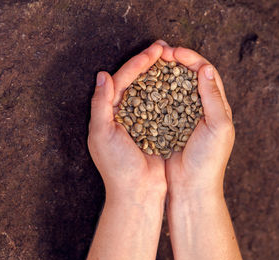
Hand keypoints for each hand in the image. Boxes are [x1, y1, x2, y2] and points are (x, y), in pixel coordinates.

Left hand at [87, 42, 166, 203]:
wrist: (137, 192)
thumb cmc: (117, 166)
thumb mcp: (102, 134)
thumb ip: (100, 104)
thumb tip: (102, 74)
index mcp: (108, 112)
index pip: (122, 79)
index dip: (138, 63)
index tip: (154, 51)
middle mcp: (123, 113)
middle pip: (136, 81)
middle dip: (150, 63)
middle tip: (164, 47)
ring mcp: (140, 120)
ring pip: (150, 90)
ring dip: (160, 74)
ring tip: (173, 59)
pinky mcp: (154, 129)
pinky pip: (161, 106)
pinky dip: (168, 92)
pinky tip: (178, 83)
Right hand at [160, 43, 234, 198]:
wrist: (192, 187)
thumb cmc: (209, 160)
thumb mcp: (218, 127)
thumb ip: (213, 98)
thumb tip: (207, 69)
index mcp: (217, 106)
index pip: (206, 73)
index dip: (191, 59)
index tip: (174, 52)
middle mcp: (201, 108)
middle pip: (188, 77)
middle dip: (175, 62)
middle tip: (159, 53)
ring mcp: (184, 116)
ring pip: (173, 88)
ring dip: (163, 75)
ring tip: (150, 64)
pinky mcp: (169, 125)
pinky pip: (161, 104)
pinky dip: (154, 93)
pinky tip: (144, 86)